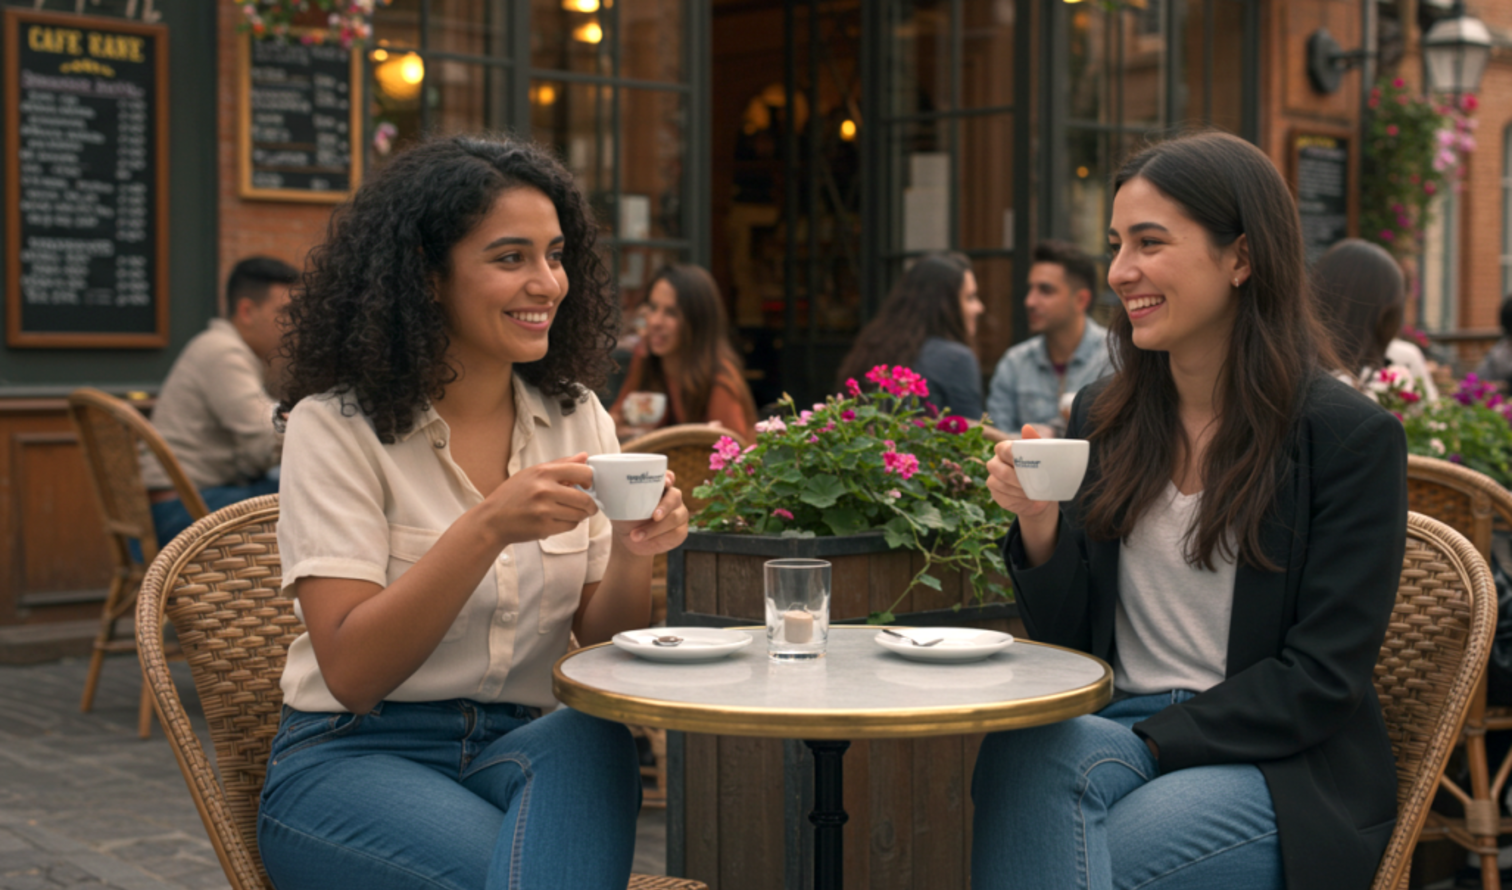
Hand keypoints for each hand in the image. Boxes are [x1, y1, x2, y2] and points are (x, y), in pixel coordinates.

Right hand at [478, 453, 597, 545]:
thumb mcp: (533, 473)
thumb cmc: (512, 495)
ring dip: (580, 515)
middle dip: (591, 504)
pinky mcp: (544, 528)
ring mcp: (544, 510)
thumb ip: (561, 464)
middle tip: (589, 506)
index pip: (582, 472)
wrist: (493, 520)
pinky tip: (560, 520)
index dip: (590, 479)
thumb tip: (585, 456)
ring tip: (572, 512)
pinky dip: (570, 524)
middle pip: (585, 498)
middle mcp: (544, 490)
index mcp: (543, 472)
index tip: (588, 485)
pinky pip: (570, 526)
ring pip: (579, 514)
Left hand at [613, 470, 689, 556]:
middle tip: (654, 516)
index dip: (668, 478)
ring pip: (675, 518)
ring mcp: (679, 513)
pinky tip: (648, 541)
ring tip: (636, 536)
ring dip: (655, 529)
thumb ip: (617, 493)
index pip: (667, 477)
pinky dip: (661, 539)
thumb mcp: (618, 504)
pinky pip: (676, 533)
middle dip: (664, 506)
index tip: (665, 482)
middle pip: (675, 496)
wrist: (629, 538)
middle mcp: (671, 497)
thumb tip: (604, 482)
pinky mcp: (680, 530)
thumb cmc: (624, 516)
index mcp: (657, 486)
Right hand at [984, 425, 1059, 519]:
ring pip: (997, 482)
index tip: (1024, 462)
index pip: (1002, 448)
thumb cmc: (1041, 471)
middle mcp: (996, 463)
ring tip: (1032, 492)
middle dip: (1013, 476)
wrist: (1043, 495)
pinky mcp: (996, 494)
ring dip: (1016, 489)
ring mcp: (994, 479)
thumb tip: (1026, 427)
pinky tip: (1027, 499)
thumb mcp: (1042, 456)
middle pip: (995, 466)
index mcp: (1006, 450)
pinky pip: (1000, 496)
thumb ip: (1034, 442)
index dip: (1010, 455)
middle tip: (1030, 482)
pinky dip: (1016, 499)